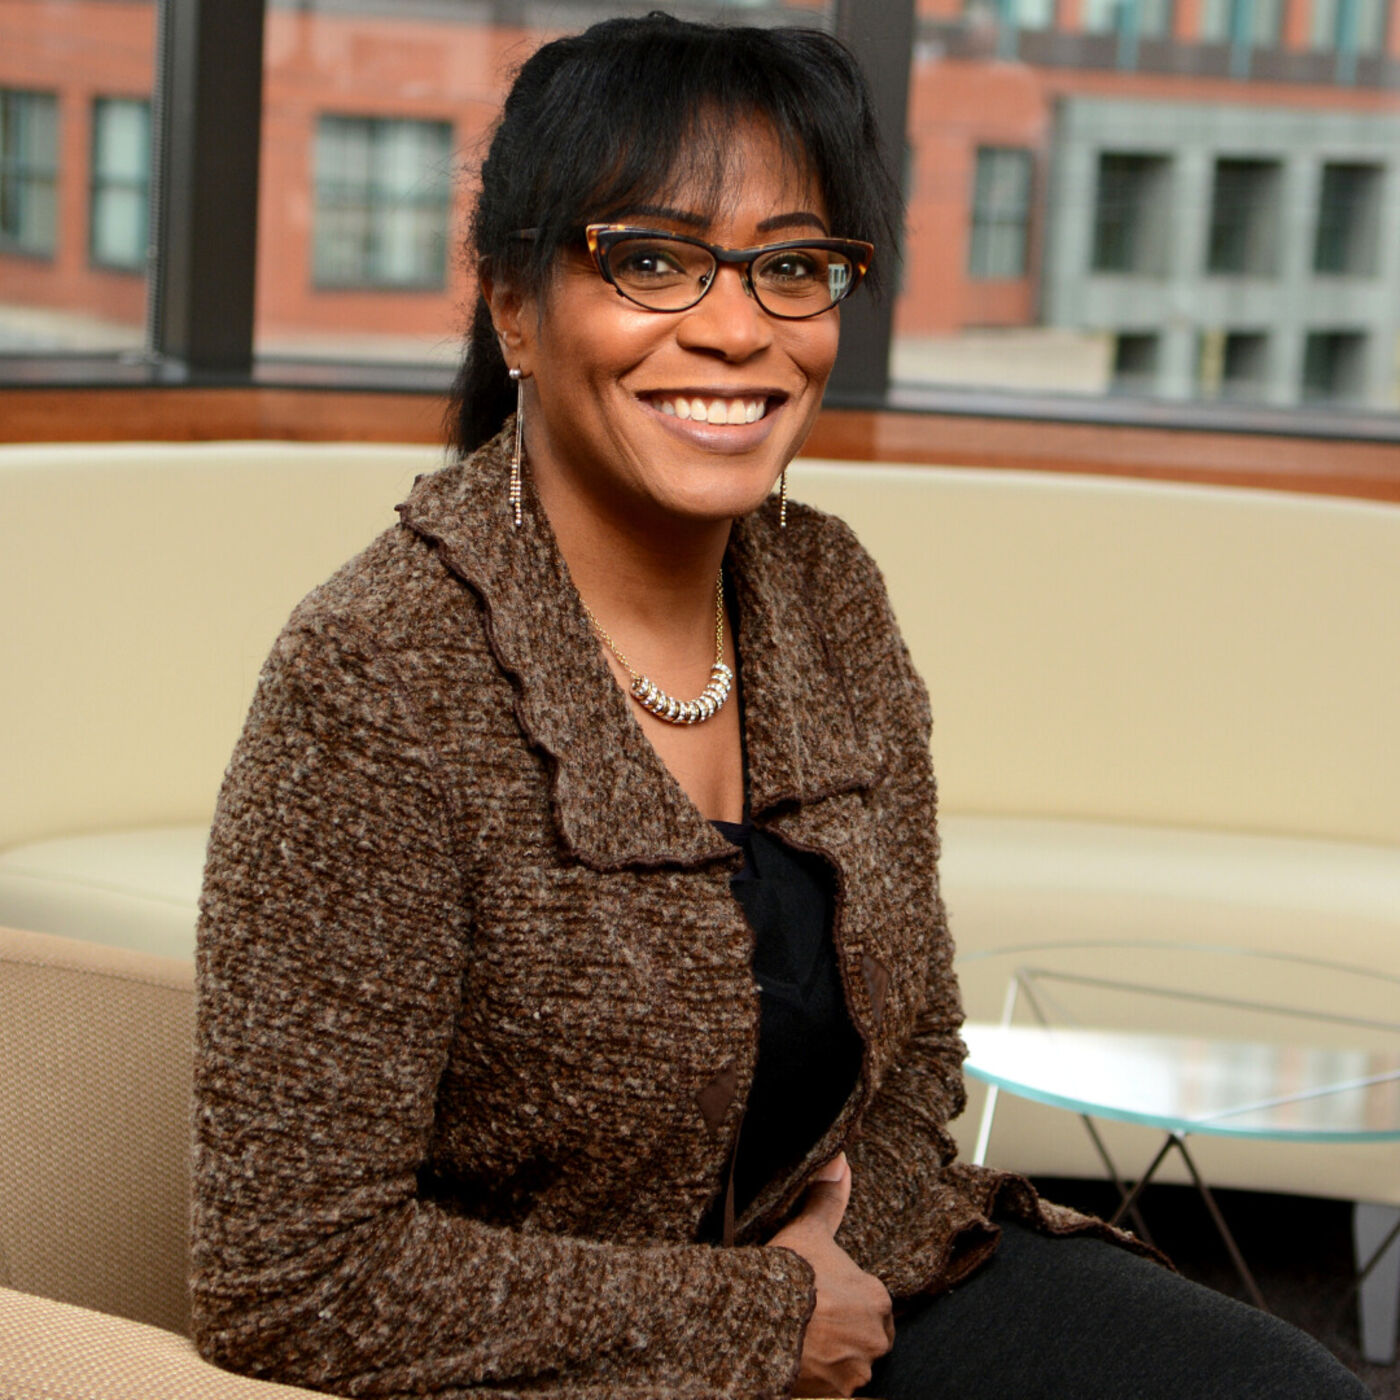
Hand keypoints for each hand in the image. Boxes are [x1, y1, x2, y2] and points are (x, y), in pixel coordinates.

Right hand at [765, 1153, 893, 1397]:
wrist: (761, 1319)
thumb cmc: (789, 1274)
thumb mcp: (808, 1230)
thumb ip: (828, 1199)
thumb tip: (840, 1160)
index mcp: (876, 1297)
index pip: (871, 1301)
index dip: (846, 1297)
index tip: (824, 1293)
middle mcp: (875, 1338)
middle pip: (866, 1335)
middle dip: (846, 1329)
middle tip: (814, 1317)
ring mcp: (856, 1370)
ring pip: (851, 1362)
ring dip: (834, 1354)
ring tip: (803, 1338)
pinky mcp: (835, 1394)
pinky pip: (833, 1386)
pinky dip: (819, 1377)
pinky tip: (798, 1359)